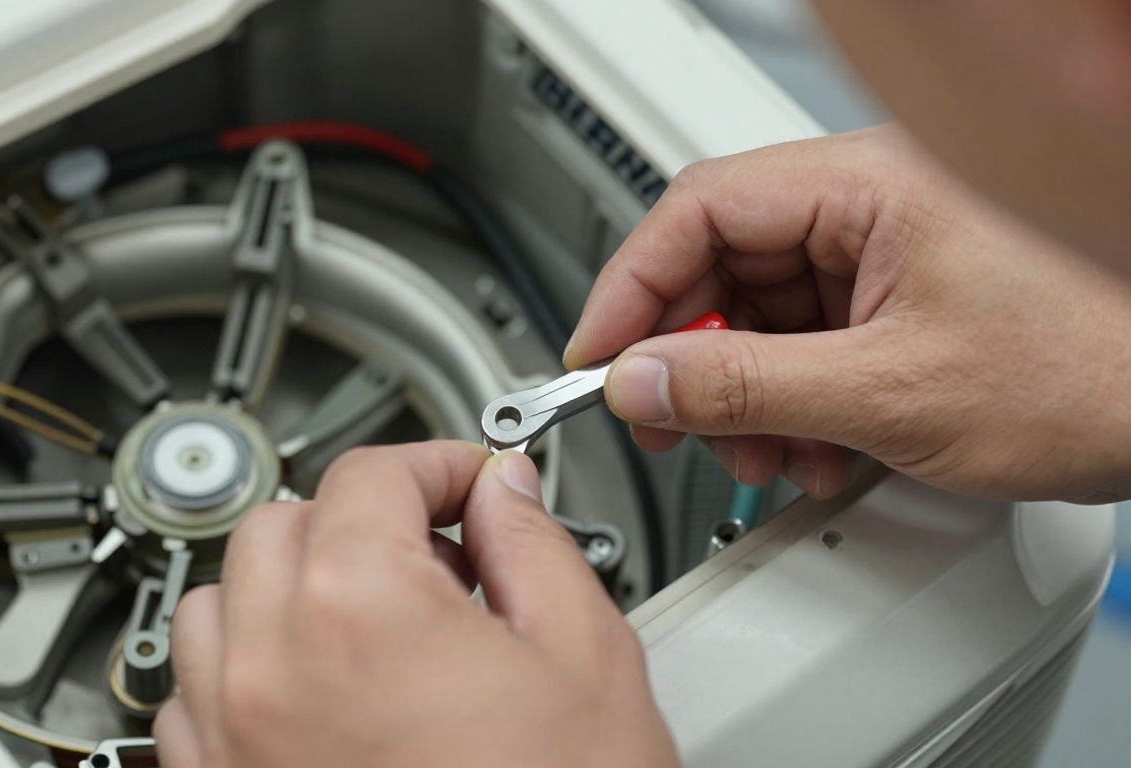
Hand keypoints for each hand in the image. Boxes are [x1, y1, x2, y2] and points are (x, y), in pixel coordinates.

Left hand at [154, 441, 677, 766]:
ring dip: (285, 587)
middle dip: (358, 519)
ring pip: (215, 604)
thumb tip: (502, 494)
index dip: (435, 465)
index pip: (371, 476)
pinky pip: (190, 701)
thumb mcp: (586, 660)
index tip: (468, 485)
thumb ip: (534, 547)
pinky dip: (243, 672)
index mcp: (361, 611)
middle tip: (432, 554)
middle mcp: (270, 670)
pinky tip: (316, 696)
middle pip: (279, 524)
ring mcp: (229, 743)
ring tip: (367, 620)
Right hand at [567, 125, 1130, 502]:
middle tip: (672, 425)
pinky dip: (794, 403)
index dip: (632, 288)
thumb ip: (746, 387)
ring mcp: (884, 253)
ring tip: (773, 454)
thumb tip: (641, 382)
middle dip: (694, 361)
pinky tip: (819, 448)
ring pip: (759, 314)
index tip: (598, 358)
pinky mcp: (898, 298)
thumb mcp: (891, 393)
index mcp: (867, 185)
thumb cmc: (1098, 368)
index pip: (699, 210)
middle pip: (721, 266)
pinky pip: (807, 341)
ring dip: (747, 397)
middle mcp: (870, 205)